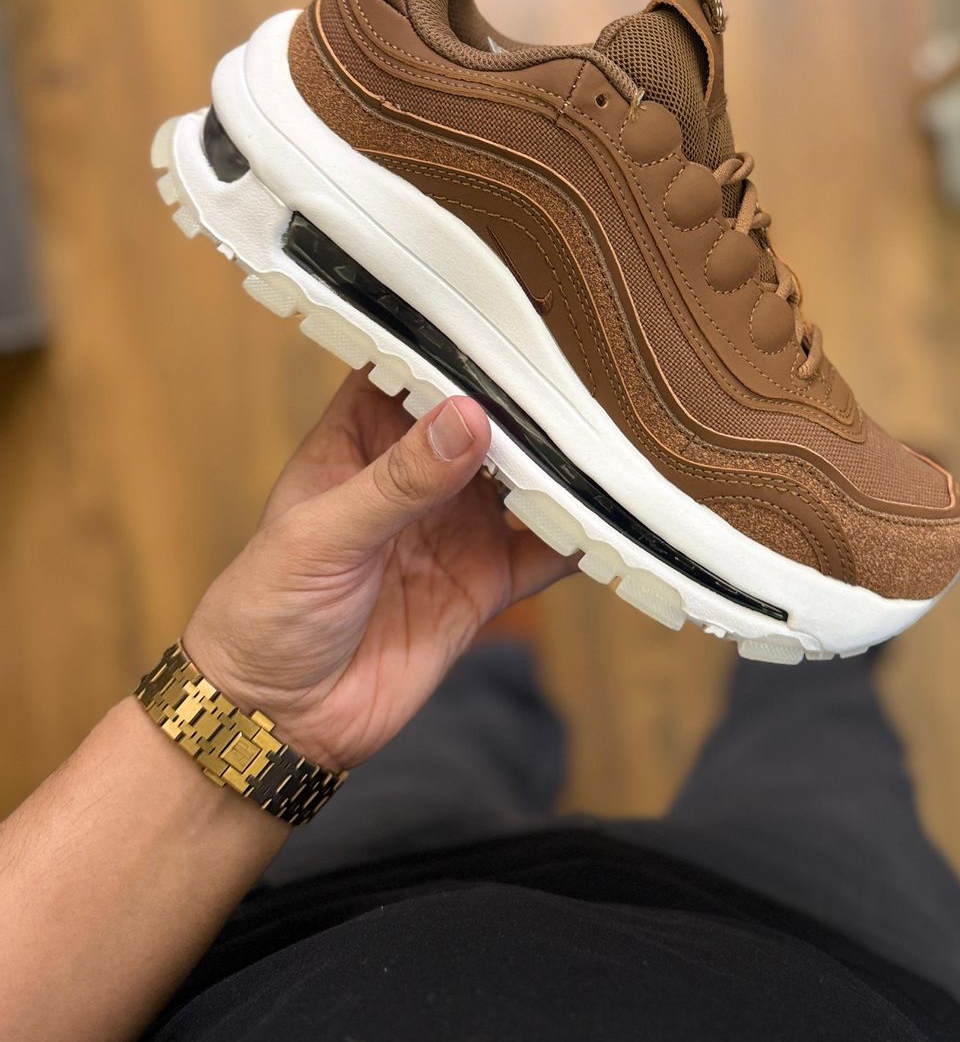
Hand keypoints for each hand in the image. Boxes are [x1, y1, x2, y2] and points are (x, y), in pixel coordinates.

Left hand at [183, 369, 573, 772]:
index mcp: (360, 440)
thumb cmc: (264, 612)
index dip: (455, 341)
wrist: (276, 723)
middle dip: (528, 400)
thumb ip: (399, 481)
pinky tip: (613, 519)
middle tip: (583, 372)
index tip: (508, 317)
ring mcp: (453, 528)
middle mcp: (415, 475)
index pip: (412, 370)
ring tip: (611, 435)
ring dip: (562, 464)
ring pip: (524, 480)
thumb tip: (467, 418)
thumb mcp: (324, 535)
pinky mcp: (483, 584)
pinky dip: (580, 537)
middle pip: (483, 420)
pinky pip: (544, 553)